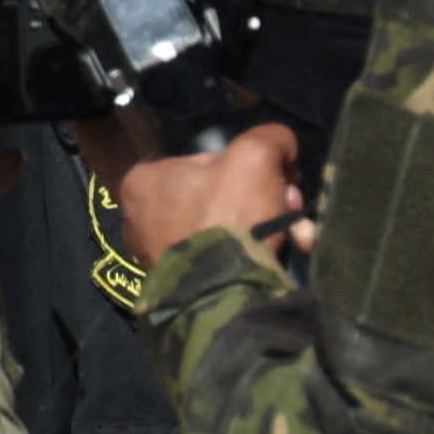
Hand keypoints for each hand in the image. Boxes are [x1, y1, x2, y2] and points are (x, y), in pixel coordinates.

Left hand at [94, 119, 302, 272]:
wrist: (223, 295)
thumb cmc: (227, 216)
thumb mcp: (255, 156)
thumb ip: (270, 138)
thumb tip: (281, 147)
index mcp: (141, 180)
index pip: (199, 157)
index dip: (242, 163)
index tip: (273, 176)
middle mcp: (138, 217)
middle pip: (217, 194)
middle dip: (261, 198)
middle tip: (288, 203)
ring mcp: (156, 255)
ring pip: (224, 226)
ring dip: (265, 226)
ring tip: (294, 232)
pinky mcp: (177, 284)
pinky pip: (220, 257)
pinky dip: (251, 254)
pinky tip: (280, 255)